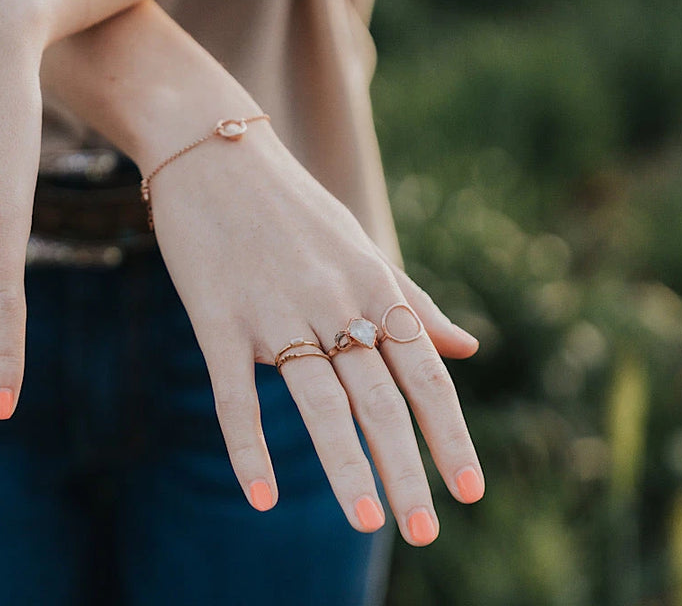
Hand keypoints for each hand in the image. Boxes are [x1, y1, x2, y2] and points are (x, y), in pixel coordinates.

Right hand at [148, 124, 482, 545]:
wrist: (210, 149)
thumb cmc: (289, 205)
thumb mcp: (359, 246)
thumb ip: (411, 301)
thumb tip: (469, 348)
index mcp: (371, 284)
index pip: (424, 373)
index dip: (450, 433)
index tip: (471, 491)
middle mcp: (332, 300)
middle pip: (380, 398)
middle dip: (407, 469)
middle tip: (425, 532)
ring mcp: (272, 310)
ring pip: (318, 402)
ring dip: (345, 466)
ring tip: (367, 522)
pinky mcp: (216, 317)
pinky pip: (235, 393)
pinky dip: (249, 447)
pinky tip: (262, 497)